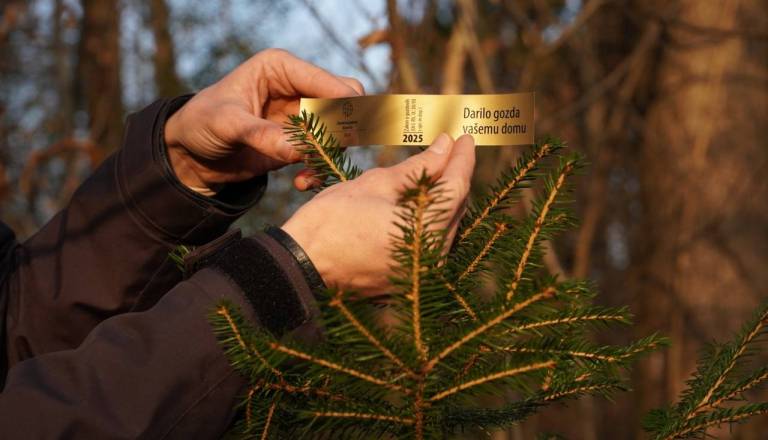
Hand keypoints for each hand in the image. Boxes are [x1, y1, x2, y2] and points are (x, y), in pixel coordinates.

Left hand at [164, 49, 363, 192]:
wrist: (191, 154)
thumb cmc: (201, 124)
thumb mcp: (226, 124)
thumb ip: (262, 134)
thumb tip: (301, 151)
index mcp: (282, 69)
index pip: (330, 83)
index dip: (344, 109)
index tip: (346, 137)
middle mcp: (297, 88)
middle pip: (346, 105)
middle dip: (342, 133)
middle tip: (328, 154)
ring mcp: (302, 116)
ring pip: (341, 133)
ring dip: (330, 156)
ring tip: (308, 174)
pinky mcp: (300, 142)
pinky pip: (327, 155)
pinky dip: (320, 169)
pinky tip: (301, 182)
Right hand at [282, 134, 475, 293]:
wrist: (302, 266)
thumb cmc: (332, 221)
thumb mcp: (376, 184)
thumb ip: (418, 166)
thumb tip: (445, 145)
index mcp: (425, 230)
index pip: (457, 187)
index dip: (463, 158)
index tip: (465, 137)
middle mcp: (432, 256)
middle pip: (456, 207)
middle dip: (456, 175)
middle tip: (453, 148)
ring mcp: (422, 271)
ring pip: (446, 225)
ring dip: (444, 196)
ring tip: (438, 167)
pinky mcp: (409, 277)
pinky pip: (431, 241)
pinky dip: (430, 217)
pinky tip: (422, 198)